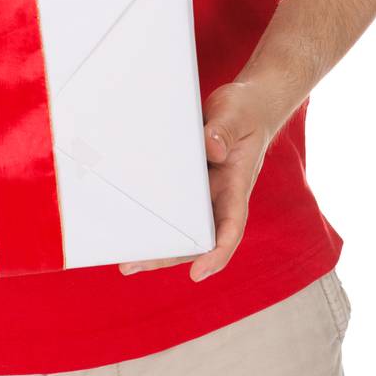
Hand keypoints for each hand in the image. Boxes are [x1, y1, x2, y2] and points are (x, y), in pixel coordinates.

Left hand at [117, 77, 282, 281]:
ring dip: (158, 242)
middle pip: (198, 236)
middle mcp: (220, 193)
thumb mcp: (237, 115)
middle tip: (132, 265)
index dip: (217, 253)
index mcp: (237, 184)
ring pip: (183, 225)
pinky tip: (133, 221)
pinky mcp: (190, 178)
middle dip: (169, 256)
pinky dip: (155, 214)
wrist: (249, 103)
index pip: (231, 227)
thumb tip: (210, 149)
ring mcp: (205, 189)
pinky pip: (173, 202)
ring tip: (126, 258)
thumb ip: (225, 131)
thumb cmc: (247, 110)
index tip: (198, 272)